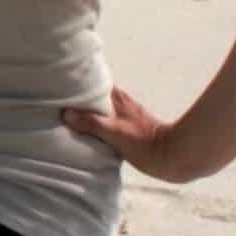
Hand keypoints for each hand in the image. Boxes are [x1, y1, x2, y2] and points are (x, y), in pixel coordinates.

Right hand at [61, 86, 197, 181]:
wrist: (175, 157)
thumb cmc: (146, 144)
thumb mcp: (115, 133)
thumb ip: (91, 123)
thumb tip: (66, 113)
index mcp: (118, 99)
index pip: (96, 80)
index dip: (81, 79)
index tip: (62, 80)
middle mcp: (123, 104)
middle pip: (97, 94)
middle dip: (81, 95)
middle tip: (60, 98)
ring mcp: (128, 117)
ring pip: (103, 108)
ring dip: (89, 111)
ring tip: (70, 115)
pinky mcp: (132, 130)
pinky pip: (109, 121)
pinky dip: (98, 123)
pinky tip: (90, 132)